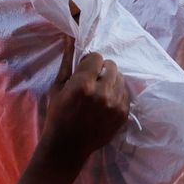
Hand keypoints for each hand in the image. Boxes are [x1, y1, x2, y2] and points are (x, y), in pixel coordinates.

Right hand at [39, 37, 129, 167]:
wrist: (67, 146)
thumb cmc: (58, 114)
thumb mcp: (58, 87)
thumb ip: (68, 61)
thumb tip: (70, 37)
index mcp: (83, 84)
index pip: (97, 57)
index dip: (90, 62)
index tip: (85, 70)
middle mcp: (102, 93)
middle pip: (112, 66)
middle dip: (102, 70)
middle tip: (92, 81)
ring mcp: (115, 105)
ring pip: (120, 79)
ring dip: (110, 81)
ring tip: (99, 92)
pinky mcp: (123, 115)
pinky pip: (125, 94)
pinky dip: (117, 94)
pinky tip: (105, 102)